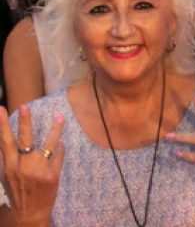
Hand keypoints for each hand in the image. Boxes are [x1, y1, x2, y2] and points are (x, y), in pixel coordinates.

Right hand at [0, 105, 64, 224]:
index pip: (5, 142)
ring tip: (60, 116)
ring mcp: (38, 170)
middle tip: (25, 107)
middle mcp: (22, 167)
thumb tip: (9, 140)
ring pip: (48, 144)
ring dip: (55, 130)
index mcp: (10, 166)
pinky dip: (60, 148)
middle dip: (25, 122)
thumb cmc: (18, 193)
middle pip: (24, 140)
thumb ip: (10, 160)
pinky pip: (58, 155)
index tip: (2, 110)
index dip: (3, 125)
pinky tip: (62, 143)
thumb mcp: (8, 177)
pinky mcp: (52, 175)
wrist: (29, 215)